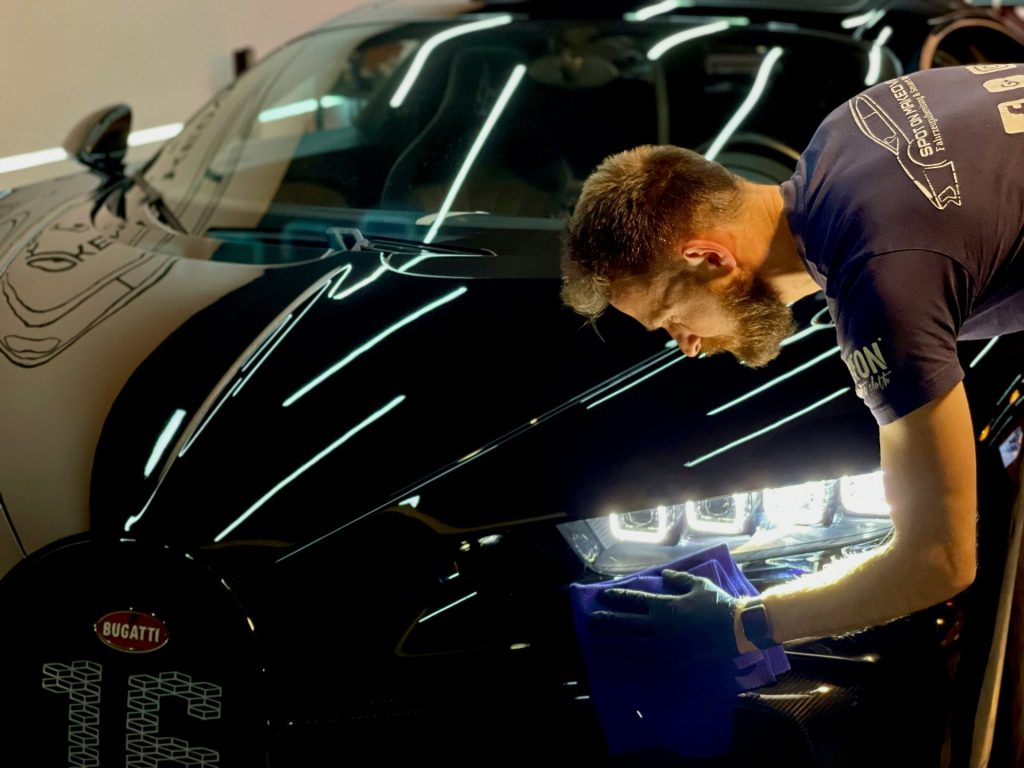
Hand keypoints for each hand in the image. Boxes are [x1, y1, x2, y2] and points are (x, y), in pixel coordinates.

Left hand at [590, 569, 739, 658]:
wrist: (736, 630)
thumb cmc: (717, 604)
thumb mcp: (698, 584)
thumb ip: (679, 579)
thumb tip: (664, 573)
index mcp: (665, 606)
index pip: (635, 600)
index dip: (618, 597)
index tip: (605, 595)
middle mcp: (660, 627)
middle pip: (626, 624)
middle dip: (608, 621)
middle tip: (592, 620)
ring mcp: (665, 646)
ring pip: (632, 645)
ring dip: (613, 643)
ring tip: (598, 643)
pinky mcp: (674, 661)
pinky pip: (649, 663)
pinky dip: (633, 663)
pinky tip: (621, 663)